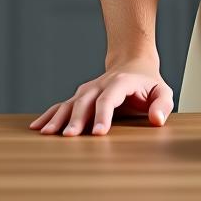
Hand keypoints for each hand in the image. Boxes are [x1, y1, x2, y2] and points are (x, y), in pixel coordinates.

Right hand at [28, 54, 173, 135]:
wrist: (133, 63)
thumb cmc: (149, 82)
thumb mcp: (163, 90)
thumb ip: (163, 104)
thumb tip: (156, 120)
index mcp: (121, 82)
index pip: (109, 99)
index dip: (103, 115)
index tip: (98, 133)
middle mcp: (101, 84)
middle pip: (85, 102)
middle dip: (77, 119)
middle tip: (70, 138)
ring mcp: (88, 90)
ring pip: (70, 103)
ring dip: (58, 118)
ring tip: (47, 134)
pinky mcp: (80, 97)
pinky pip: (62, 105)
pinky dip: (49, 115)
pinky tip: (37, 127)